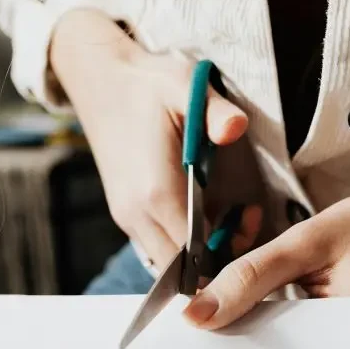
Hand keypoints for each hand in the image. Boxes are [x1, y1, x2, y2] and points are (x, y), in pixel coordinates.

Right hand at [49, 10, 254, 266]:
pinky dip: (185, 244)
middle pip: (182, 269)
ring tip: (227, 216)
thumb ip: (214, 110)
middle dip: (218, 257)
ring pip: (169, 263)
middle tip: (243, 219)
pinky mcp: (126, 214)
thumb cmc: (147, 84)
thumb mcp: (185, 85)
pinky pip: (159, 247)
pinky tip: (203, 214)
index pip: (196, 254)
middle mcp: (137, 214)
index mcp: (156, 192)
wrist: (101, 79)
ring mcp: (128, 217)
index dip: (228, 249)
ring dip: (201, 253)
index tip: (248, 218)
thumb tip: (234, 127)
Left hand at [183, 184, 349, 340]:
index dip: (236, 341)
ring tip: (242, 304)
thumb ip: (251, 275)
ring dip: (264, 325)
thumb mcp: (309, 240)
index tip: (199, 326)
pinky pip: (307, 340)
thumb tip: (196, 315)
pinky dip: (283, 321)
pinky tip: (266, 302)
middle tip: (211, 313)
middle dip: (247, 333)